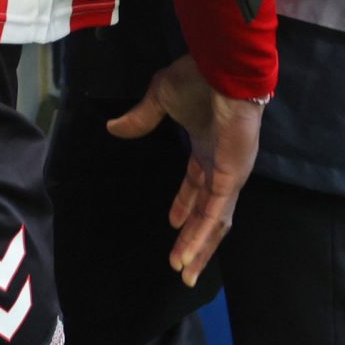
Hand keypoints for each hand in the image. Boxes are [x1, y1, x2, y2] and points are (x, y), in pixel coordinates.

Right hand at [105, 55, 263, 285]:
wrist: (223, 71)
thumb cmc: (197, 79)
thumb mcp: (161, 97)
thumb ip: (141, 117)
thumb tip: (113, 128)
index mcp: (208, 149)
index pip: (197, 186)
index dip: (185, 206)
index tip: (173, 224)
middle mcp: (220, 167)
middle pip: (208, 213)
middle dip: (195, 240)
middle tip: (181, 266)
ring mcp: (228, 175)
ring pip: (214, 221)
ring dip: (200, 247)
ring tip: (184, 273)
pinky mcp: (230, 178)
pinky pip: (216, 213)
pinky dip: (203, 235)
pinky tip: (190, 253)